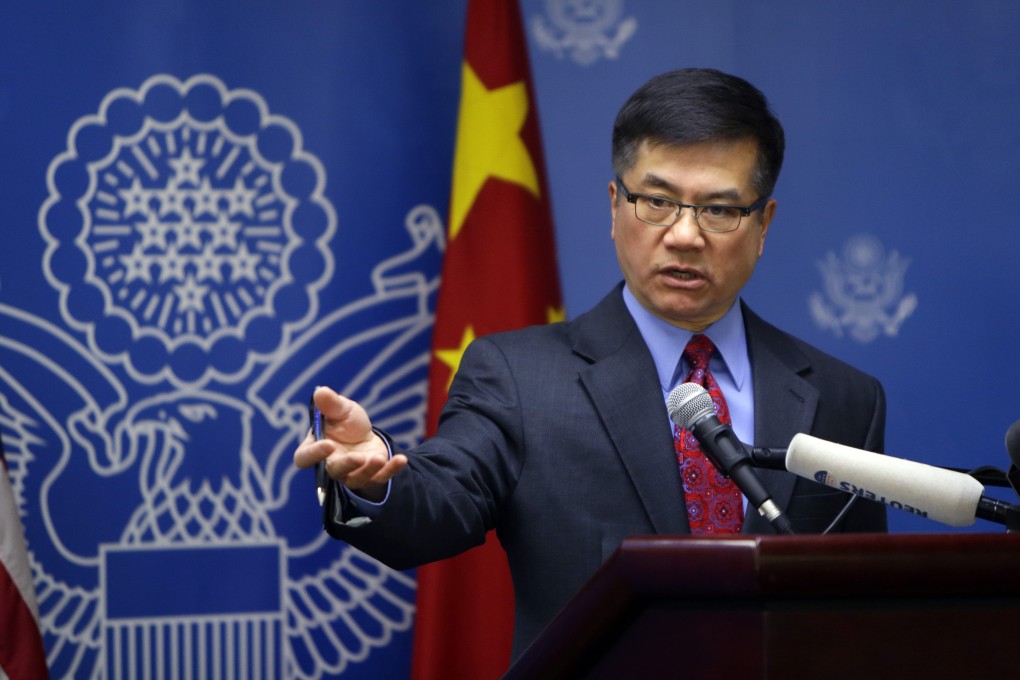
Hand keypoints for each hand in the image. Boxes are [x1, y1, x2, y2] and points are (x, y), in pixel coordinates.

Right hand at [293, 386, 407, 500]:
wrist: (366, 434)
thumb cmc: (347, 423)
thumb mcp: (342, 410)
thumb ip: (331, 404)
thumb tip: (320, 392)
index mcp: (316, 447)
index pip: (305, 456)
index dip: (314, 453)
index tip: (328, 445)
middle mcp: (331, 465)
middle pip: (333, 471)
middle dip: (346, 464)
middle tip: (358, 457)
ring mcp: (351, 474)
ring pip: (356, 478)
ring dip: (368, 469)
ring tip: (378, 458)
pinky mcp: (371, 478)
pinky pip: (381, 478)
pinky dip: (391, 470)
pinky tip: (401, 460)